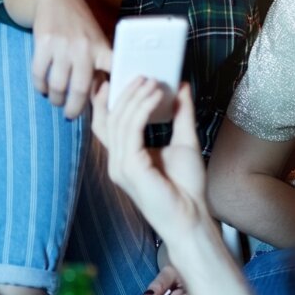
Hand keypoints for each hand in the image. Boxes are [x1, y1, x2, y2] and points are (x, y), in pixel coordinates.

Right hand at [29, 0, 112, 118]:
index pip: (112, 73)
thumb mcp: (96, 40)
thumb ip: (99, 64)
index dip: (111, 93)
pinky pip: (40, 74)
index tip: (109, 110)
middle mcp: (84, 48)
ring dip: (56, 99)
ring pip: (58, 85)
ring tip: (56, 101)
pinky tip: (43, 89)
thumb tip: (102, 96)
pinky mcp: (43, 43)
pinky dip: (41, 87)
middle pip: (81, 89)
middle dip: (74, 108)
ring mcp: (63, 45)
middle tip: (70, 116)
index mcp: (101, 48)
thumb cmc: (80, 26)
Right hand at [91, 76, 208, 240]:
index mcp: (124, 158)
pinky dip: (142, 110)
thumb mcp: (185, 141)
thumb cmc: (186, 189)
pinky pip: (131, 130)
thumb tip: (181, 88)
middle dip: (124, 93)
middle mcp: (117, 161)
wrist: (191, 219)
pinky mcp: (130, 168)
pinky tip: (155, 97)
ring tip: (151, 82)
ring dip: (135, 97)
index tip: (113, 78)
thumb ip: (181, 114)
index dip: (104, 100)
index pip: (105, 124)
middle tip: (141, 75)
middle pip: (110, 118)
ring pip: (119, 121)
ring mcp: (120, 166)